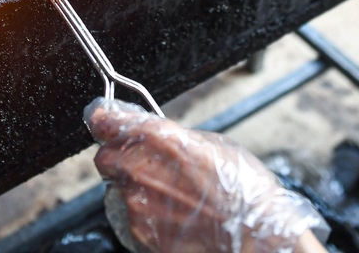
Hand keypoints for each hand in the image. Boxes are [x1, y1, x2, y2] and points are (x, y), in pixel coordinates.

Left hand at [85, 98, 326, 252]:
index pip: (107, 121)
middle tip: (144, 165)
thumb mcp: (213, 145)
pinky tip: (171, 218)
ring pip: (117, 191)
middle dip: (119, 158)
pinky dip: (144, 217)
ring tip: (170, 199)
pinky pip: (128, 220)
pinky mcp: (139, 235)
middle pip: (105, 158)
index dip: (104, 119)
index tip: (103, 119)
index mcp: (160, 139)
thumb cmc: (244, 192)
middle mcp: (140, 170)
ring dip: (134, 191)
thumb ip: (173, 138)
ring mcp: (137, 206)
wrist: (255, 239)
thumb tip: (155, 136)